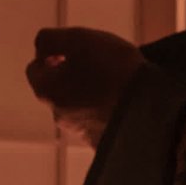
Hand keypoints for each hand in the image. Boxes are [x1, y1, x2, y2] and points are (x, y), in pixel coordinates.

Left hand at [28, 25, 144, 143]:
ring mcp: (81, 134)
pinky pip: (100, 126)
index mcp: (47, 89)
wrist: (149, 109)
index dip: (53, 55)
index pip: (35, 68)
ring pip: (79, 109)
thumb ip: (51, 39)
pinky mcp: (104, 146)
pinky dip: (106, 116)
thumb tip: (41, 48)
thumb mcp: (79, 39)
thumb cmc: (113, 69)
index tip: (76, 51)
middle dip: (72, 78)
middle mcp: (58, 115)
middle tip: (99, 66)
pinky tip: (124, 107)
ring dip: (90, 98)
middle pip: (58, 90)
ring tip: (116, 87)